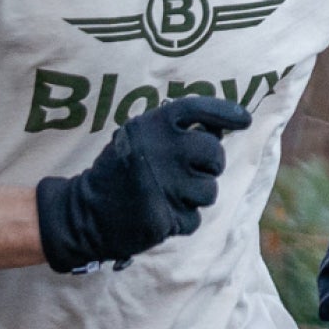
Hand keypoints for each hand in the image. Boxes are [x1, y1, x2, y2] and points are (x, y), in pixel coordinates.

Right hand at [36, 96, 251, 272]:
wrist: (85, 214)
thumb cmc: (120, 172)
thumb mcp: (137, 139)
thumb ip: (171, 131)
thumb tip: (221, 128)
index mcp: (150, 126)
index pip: (197, 108)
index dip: (225, 112)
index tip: (244, 120)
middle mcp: (159, 151)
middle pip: (214, 153)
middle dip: (211, 164)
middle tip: (194, 170)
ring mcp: (163, 185)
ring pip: (209, 190)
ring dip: (195, 196)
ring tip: (169, 195)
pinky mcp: (164, 216)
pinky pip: (194, 219)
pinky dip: (181, 220)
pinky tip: (160, 214)